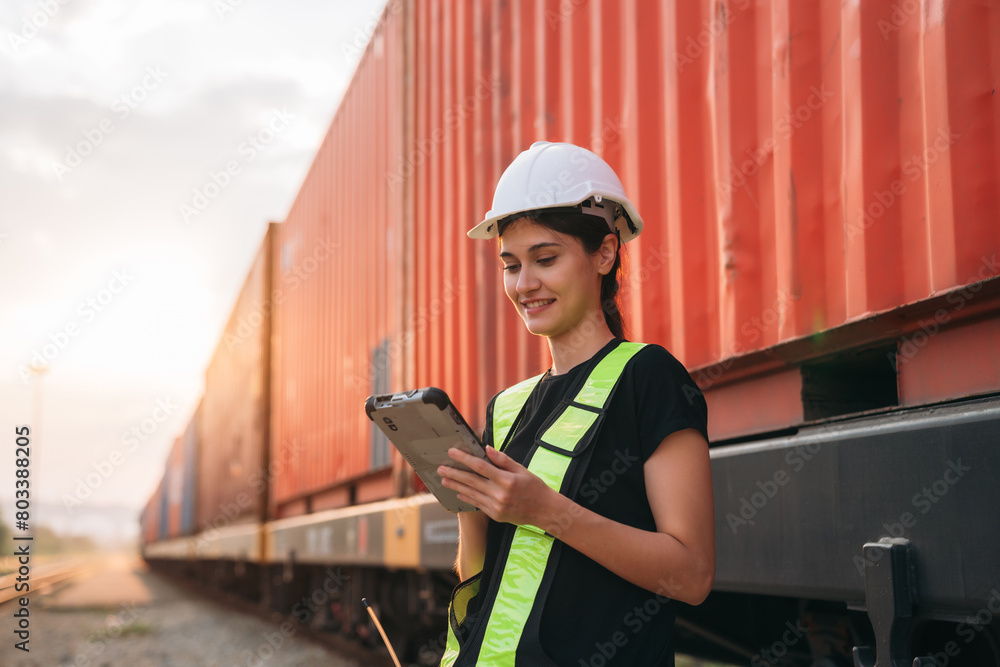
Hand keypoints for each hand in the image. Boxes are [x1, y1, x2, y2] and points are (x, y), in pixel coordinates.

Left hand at [438, 446, 560, 527]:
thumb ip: (503, 460)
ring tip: (444, 480)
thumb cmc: (534, 487)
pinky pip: (477, 504)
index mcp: (506, 480)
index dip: (464, 458)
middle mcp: (499, 494)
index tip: (452, 452)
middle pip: (471, 481)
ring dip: (456, 486)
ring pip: (471, 493)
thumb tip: (486, 449)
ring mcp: (496, 506)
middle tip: (441, 468)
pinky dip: (466, 497)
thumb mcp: (521, 469)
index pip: (480, 467)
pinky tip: (458, 492)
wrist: (544, 511)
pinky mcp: (495, 515)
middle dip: (454, 473)